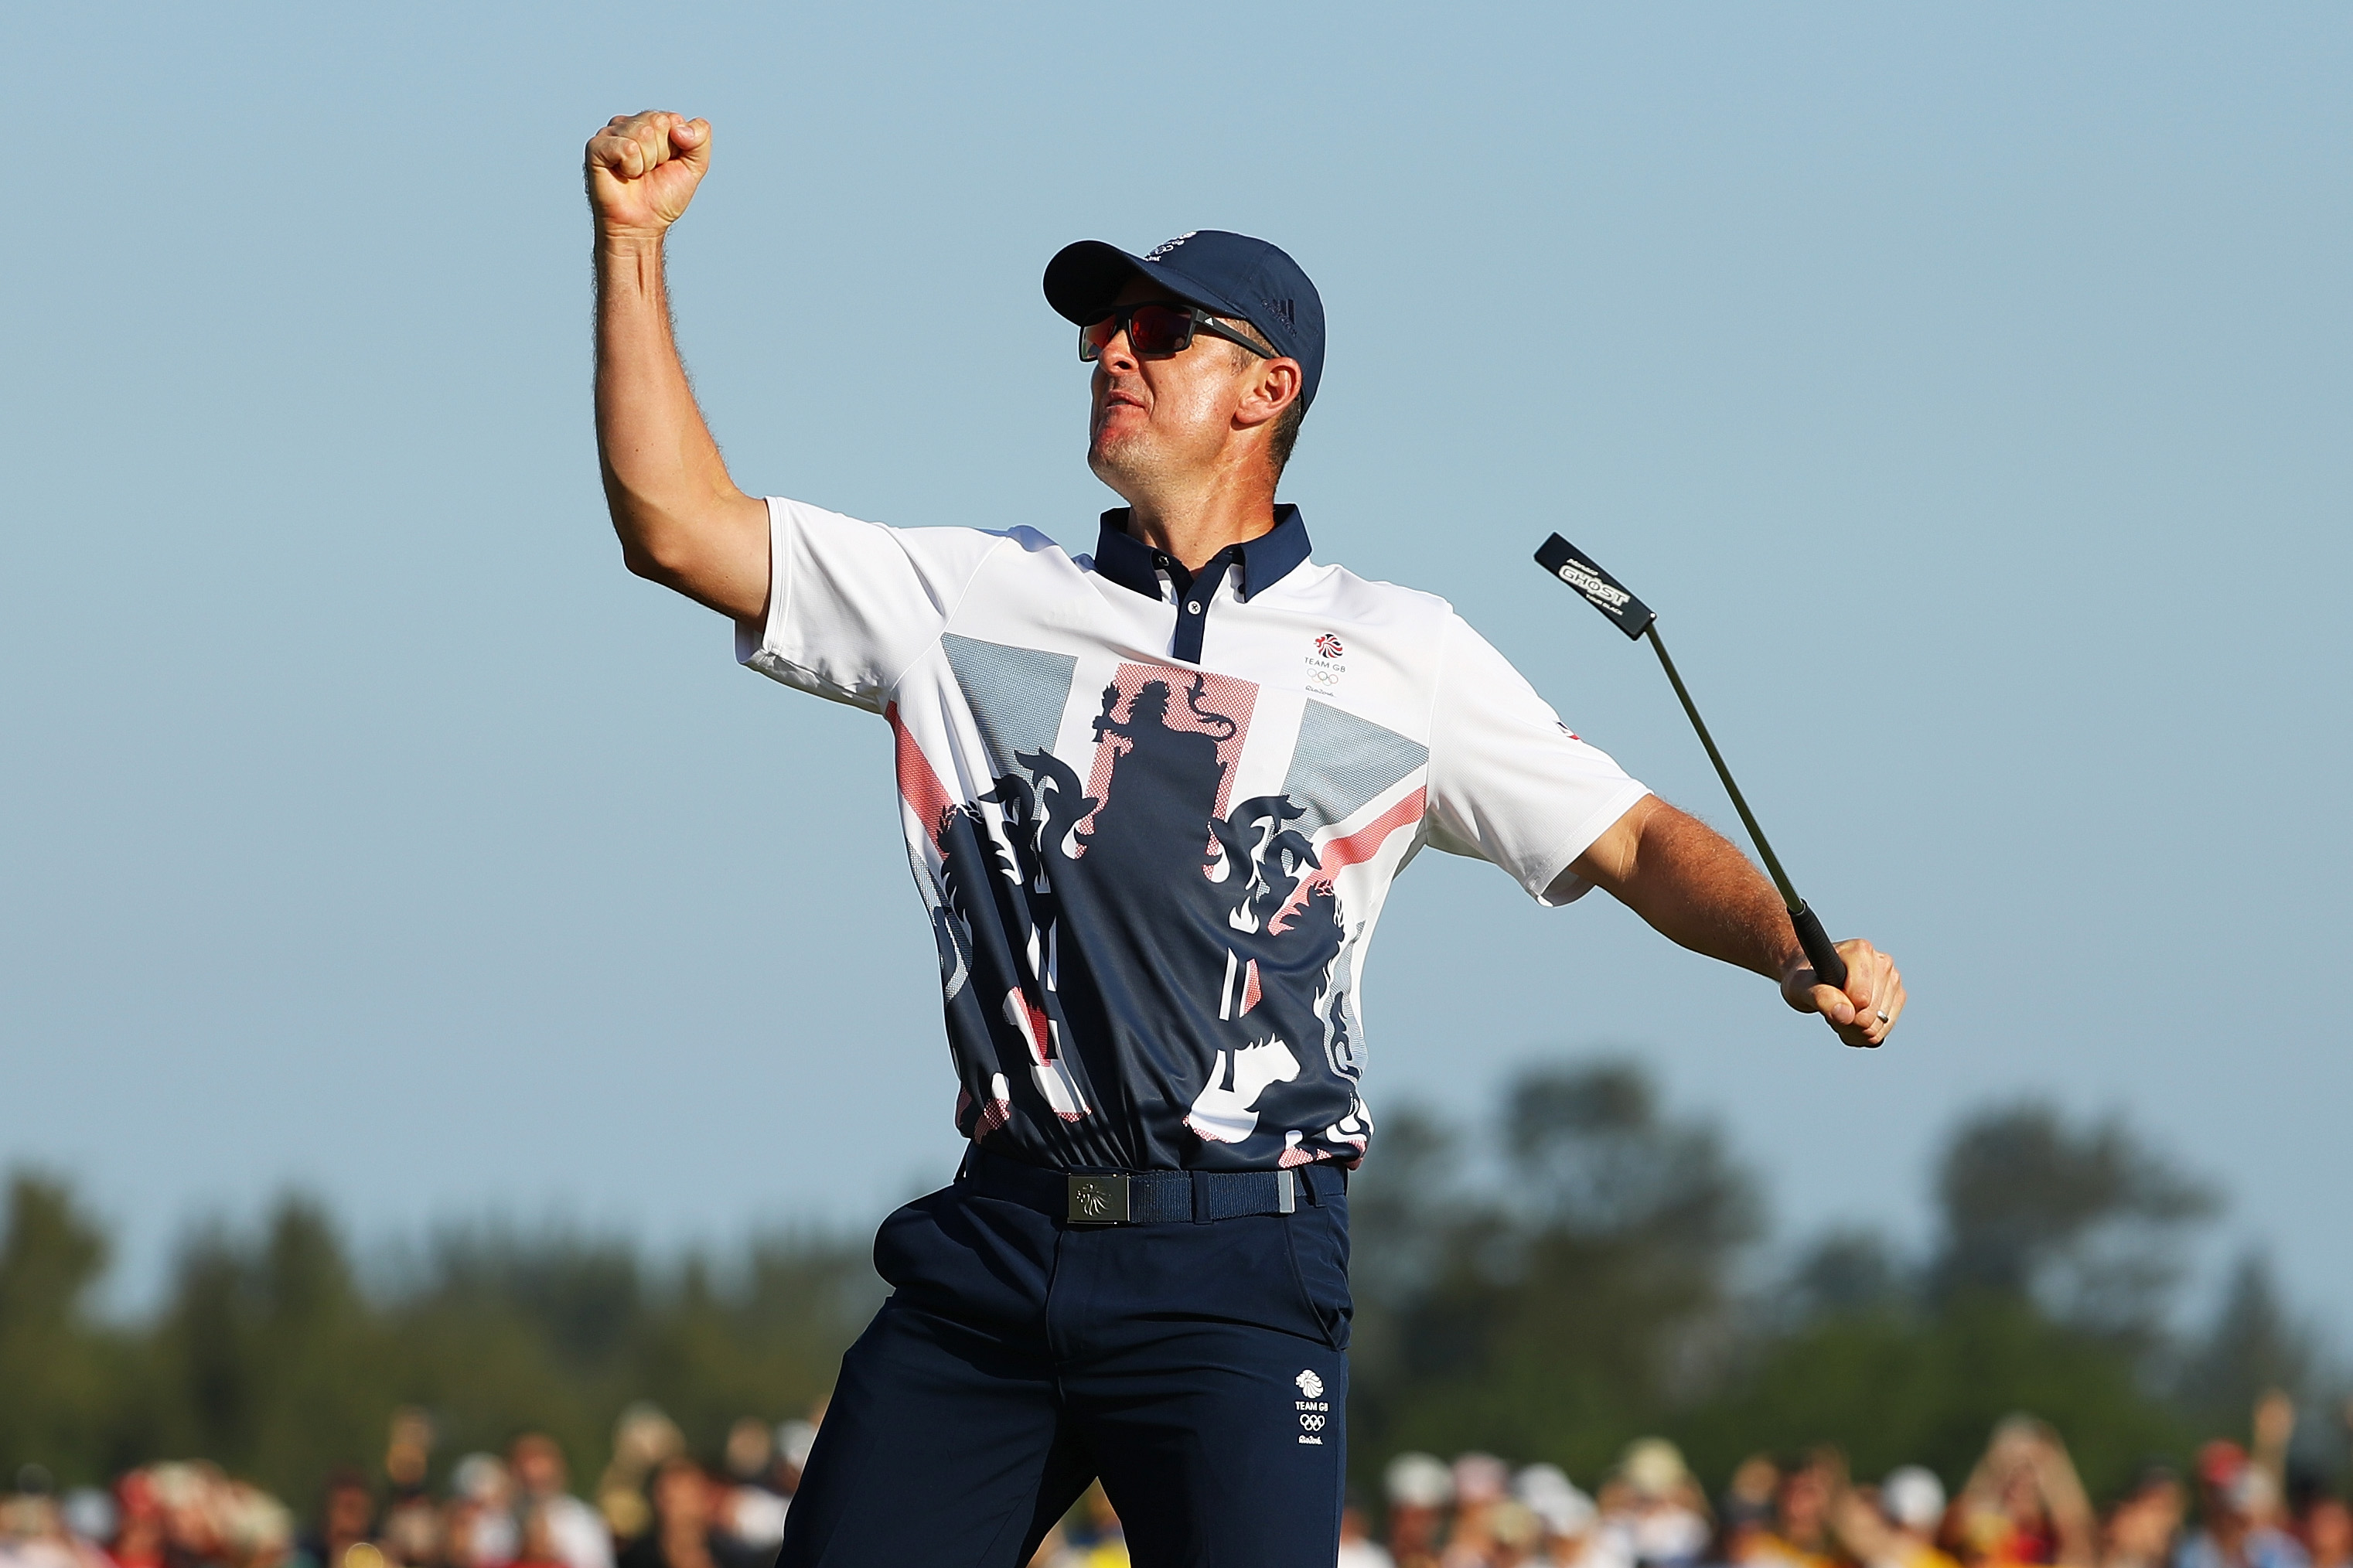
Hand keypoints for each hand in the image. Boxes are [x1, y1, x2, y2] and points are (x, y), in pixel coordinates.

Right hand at [586, 111, 710, 240]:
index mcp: (651, 123)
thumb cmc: (664, 196)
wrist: (642, 225)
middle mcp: (629, 124)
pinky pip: (626, 147)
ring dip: (647, 163)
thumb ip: (700, 138)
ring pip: (643, 134)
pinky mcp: (596, 147)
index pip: (673, 119)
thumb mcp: (694, 166)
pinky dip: (631, 166)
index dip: (676, 147)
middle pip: (658, 122)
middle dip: (662, 154)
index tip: (667, 164)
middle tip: (650, 171)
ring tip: (637, 174)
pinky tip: (624, 174)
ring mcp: (610, 133)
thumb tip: (678, 126)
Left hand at [1782, 936, 1902, 1046]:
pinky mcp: (1897, 996)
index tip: (1828, 996)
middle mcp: (1882, 962)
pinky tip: (1852, 1017)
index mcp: (1860, 951)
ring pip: (1878, 1026)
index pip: (1861, 998)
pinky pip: (1883, 1031)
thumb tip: (1846, 1015)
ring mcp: (1892, 979)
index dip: (1841, 1007)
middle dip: (1847, 1021)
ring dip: (1854, 1028)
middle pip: (1870, 1015)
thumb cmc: (1805, 980)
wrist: (1812, 979)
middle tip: (1831, 1006)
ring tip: (1840, 1010)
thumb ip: (1822, 998)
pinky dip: (1864, 1033)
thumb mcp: (1801, 987)